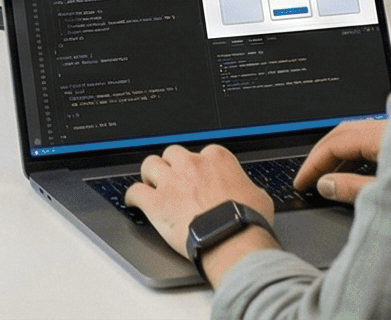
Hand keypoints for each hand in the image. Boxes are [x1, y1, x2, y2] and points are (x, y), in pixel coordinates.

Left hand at [126, 144, 276, 270]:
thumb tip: (247, 192)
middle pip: (172, 154)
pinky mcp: (156, 203)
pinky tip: (133, 201)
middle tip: (175, 180)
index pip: (203, 153)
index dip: (200, 167)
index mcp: (216, 158)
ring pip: (150, 165)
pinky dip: (133, 196)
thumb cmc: (246, 220)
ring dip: (150, 175)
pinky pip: (135, 192)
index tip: (200, 177)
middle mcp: (191, 164)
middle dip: (173, 166)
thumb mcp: (258, 196)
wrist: (231, 238)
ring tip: (152, 185)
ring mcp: (171, 182)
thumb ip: (245, 187)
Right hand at [296, 118, 384, 203]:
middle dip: (321, 155)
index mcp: (383, 137)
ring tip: (328, 177)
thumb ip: (354, 188)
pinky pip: (373, 141)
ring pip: (358, 136)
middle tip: (308, 176)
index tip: (301, 182)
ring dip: (338, 155)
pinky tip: (354, 171)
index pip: (335, 144)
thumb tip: (326, 185)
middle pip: (343, 134)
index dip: (313, 164)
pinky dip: (356, 154)